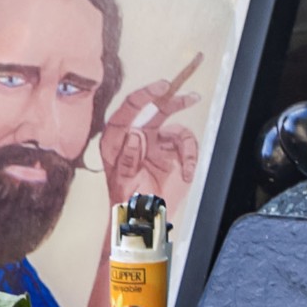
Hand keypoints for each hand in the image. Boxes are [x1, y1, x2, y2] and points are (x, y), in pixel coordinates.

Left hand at [100, 54, 203, 199]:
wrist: (146, 218)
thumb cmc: (128, 202)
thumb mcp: (123, 184)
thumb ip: (127, 160)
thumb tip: (135, 135)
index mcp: (115, 141)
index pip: (127, 111)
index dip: (144, 96)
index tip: (162, 87)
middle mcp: (135, 137)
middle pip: (154, 109)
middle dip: (171, 100)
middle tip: (190, 96)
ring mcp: (155, 143)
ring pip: (176, 128)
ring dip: (186, 146)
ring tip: (187, 167)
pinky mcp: (171, 152)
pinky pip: (187, 145)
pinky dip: (191, 158)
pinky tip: (187, 174)